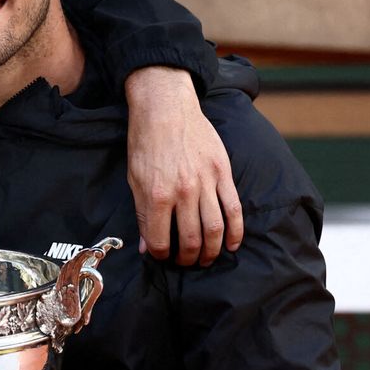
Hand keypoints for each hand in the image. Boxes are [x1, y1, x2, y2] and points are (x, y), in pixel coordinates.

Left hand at [124, 66, 242, 265]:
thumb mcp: (134, 179)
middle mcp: (183, 192)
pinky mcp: (222, 172)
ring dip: (212, 251)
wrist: (165, 108)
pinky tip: (232, 244)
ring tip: (207, 259)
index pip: (161, 240)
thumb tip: (147, 246)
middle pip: (191, 239)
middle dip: (188, 258)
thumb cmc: (145, 142)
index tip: (163, 256)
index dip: (162, 254)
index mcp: (156, 195)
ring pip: (215, 228)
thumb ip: (142, 214)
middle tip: (186, 262)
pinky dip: (235, 231)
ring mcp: (206, 182)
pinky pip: (234, 208)